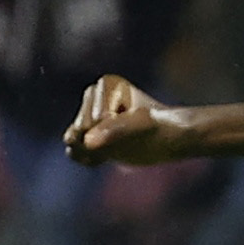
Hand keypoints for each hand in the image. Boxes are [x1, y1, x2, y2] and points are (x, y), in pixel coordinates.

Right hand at [63, 76, 185, 166]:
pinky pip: (75, 152)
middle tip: (129, 137)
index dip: (114, 131)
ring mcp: (88, 114)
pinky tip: (109, 156)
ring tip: (116, 147)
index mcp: (106, 85)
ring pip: (73, 141)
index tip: (137, 123)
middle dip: (102, 143)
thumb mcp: (143, 126)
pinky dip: (90, 159)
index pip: (94, 120)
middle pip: (78, 131)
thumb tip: (87, 141)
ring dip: (91, 153)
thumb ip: (116, 130)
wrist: (171, 140)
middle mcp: (93, 96)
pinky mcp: (87, 133)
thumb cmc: (161, 128)